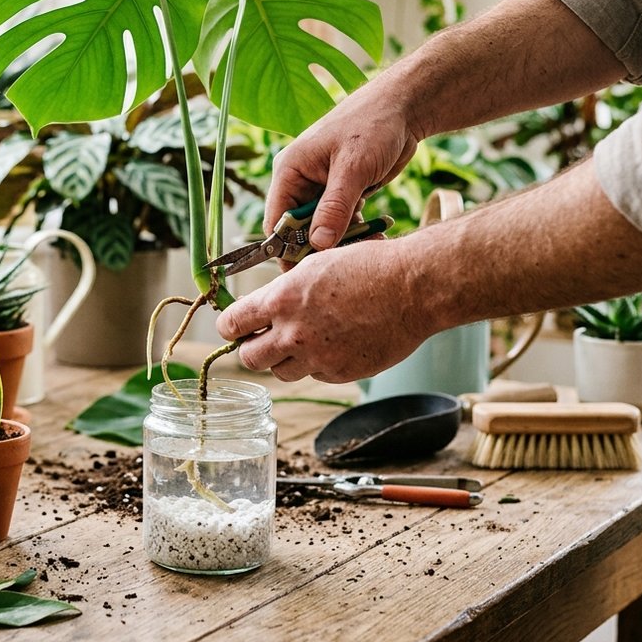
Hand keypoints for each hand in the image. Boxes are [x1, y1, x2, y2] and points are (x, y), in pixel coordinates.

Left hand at [214, 239, 437, 382]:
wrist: (411, 288)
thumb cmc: (366, 267)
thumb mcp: (314, 265)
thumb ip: (283, 291)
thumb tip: (262, 307)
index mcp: (282, 300)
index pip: (232, 325)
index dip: (230, 327)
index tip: (233, 327)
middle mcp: (293, 333)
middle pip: (250, 358)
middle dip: (252, 349)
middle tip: (262, 340)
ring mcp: (317, 357)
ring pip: (281, 372)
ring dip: (285, 359)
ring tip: (303, 340)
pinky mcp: (340, 374)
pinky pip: (316, 375)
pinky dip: (318, 364)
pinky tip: (335, 343)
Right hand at [265, 87, 418, 251]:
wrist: (404, 109)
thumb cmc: (373, 125)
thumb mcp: (353, 167)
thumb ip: (334, 207)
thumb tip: (318, 244)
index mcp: (289, 171)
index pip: (276, 221)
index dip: (285, 248)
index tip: (304, 271)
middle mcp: (301, 182)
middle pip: (298, 230)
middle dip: (318, 247)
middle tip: (341, 262)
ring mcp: (322, 189)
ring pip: (322, 229)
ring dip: (340, 241)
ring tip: (364, 246)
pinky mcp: (343, 193)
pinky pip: (341, 222)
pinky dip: (354, 232)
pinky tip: (372, 235)